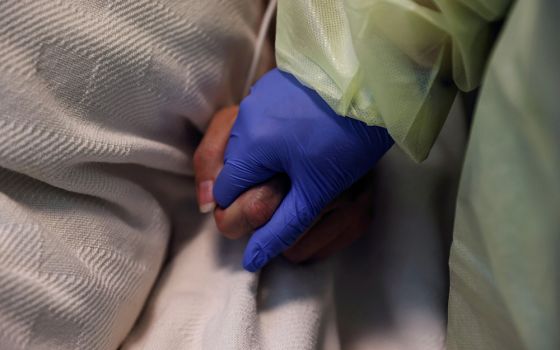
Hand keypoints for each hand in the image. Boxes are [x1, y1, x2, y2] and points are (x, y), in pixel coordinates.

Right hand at [212, 69, 392, 270]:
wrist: (374, 83)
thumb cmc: (347, 139)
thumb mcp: (315, 191)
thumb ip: (280, 227)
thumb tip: (251, 259)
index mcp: (249, 144)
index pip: (223, 193)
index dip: (243, 208)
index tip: (272, 208)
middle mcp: (244, 116)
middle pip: (231, 168)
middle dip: (252, 182)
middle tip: (289, 185)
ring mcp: (257, 95)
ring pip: (243, 142)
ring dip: (261, 157)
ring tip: (298, 158)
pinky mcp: (272, 83)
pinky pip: (256, 119)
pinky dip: (269, 133)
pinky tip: (300, 134)